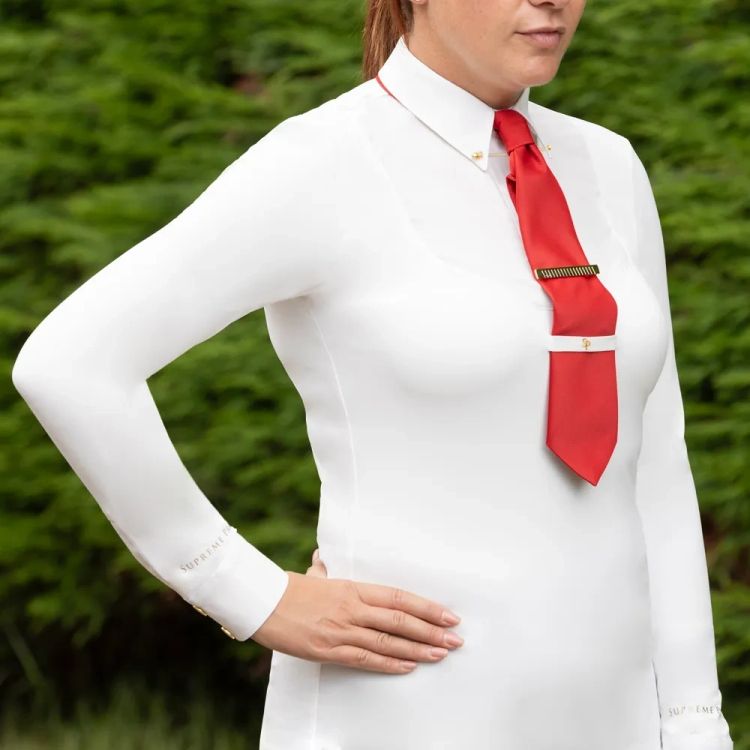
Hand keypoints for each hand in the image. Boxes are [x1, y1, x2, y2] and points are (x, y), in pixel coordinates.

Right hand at [251, 548, 463, 673]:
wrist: (262, 602)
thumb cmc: (290, 588)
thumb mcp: (315, 575)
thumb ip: (326, 570)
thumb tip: (322, 558)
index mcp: (354, 587)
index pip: (400, 597)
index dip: (427, 607)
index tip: (449, 614)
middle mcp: (353, 608)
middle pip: (401, 620)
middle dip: (432, 631)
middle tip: (456, 639)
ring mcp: (343, 630)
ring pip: (389, 642)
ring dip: (419, 649)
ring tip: (441, 653)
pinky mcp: (330, 650)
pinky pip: (366, 659)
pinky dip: (390, 663)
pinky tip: (409, 666)